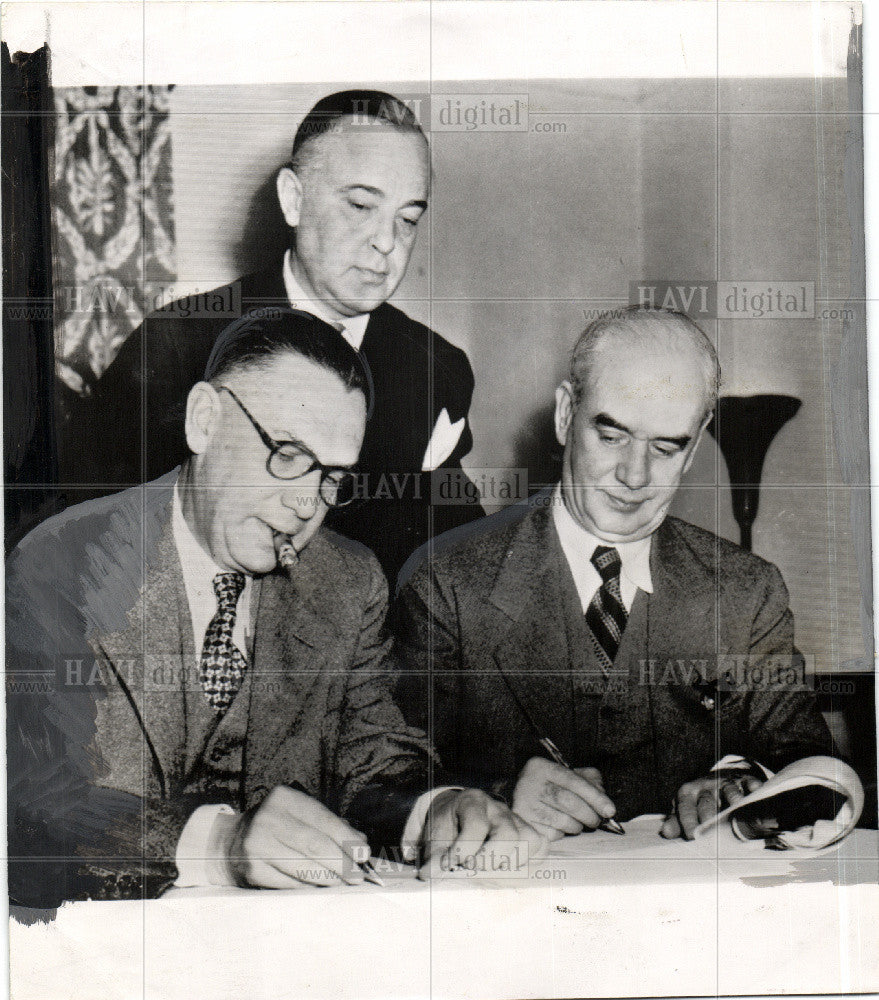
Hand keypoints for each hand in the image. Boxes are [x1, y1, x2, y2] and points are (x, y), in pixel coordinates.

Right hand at [228, 785, 368, 887]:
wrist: (229, 843)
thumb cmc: (275, 827)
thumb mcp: (298, 815)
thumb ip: (329, 825)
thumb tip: (360, 843)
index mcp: (284, 799)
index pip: (323, 820)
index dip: (347, 839)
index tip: (363, 853)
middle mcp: (268, 819)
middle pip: (315, 845)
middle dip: (342, 863)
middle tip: (357, 875)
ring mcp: (258, 846)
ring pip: (304, 867)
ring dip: (329, 878)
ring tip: (343, 882)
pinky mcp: (253, 871)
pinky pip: (290, 883)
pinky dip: (310, 887)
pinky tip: (320, 887)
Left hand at [419, 788, 544, 877]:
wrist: (455, 816)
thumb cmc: (447, 828)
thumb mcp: (434, 838)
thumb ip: (434, 858)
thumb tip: (431, 876)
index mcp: (472, 802)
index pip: (477, 825)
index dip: (464, 850)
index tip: (450, 864)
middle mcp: (498, 808)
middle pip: (509, 834)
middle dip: (491, 859)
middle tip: (473, 868)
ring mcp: (516, 819)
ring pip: (530, 841)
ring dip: (511, 864)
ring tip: (490, 872)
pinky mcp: (527, 832)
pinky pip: (540, 848)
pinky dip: (528, 863)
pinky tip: (506, 870)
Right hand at [512, 756, 616, 840]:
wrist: (512, 794)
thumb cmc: (547, 785)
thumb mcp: (564, 773)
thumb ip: (587, 779)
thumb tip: (603, 798)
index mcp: (541, 767)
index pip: (573, 781)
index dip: (594, 797)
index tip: (610, 810)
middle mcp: (529, 784)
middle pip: (568, 802)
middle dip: (589, 814)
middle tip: (597, 820)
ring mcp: (525, 805)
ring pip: (562, 821)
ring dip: (578, 826)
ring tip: (580, 823)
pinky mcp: (524, 824)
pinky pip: (553, 834)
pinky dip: (563, 833)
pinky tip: (562, 826)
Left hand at [660, 769, 765, 839]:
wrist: (717, 779)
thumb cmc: (700, 800)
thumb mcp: (686, 808)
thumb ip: (677, 821)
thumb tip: (666, 832)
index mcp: (689, 793)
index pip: (686, 807)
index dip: (687, 821)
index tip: (691, 835)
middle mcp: (706, 787)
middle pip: (707, 802)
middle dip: (709, 816)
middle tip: (714, 833)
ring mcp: (725, 783)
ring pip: (729, 791)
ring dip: (734, 801)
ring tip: (738, 813)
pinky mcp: (744, 780)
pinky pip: (749, 783)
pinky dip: (753, 788)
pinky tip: (756, 793)